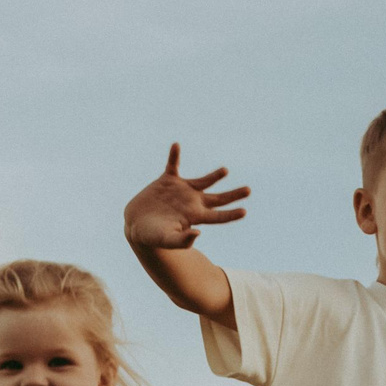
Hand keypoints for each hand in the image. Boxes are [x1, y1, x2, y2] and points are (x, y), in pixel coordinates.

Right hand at [123, 144, 249, 250]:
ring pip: (203, 181)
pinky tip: (176, 146)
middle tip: (249, 191)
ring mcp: (181, 190)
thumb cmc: (152, 237)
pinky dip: (174, 156)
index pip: (217, 216)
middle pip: (218, 198)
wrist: (137, 225)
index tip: (244, 211)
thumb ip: (181, 240)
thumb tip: (197, 234)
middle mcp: (192, 202)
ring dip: (215, 176)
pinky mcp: (167, 180)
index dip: (230, 214)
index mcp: (194, 217)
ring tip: (226, 171)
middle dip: (233, 195)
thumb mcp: (166, 240)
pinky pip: (173, 164)